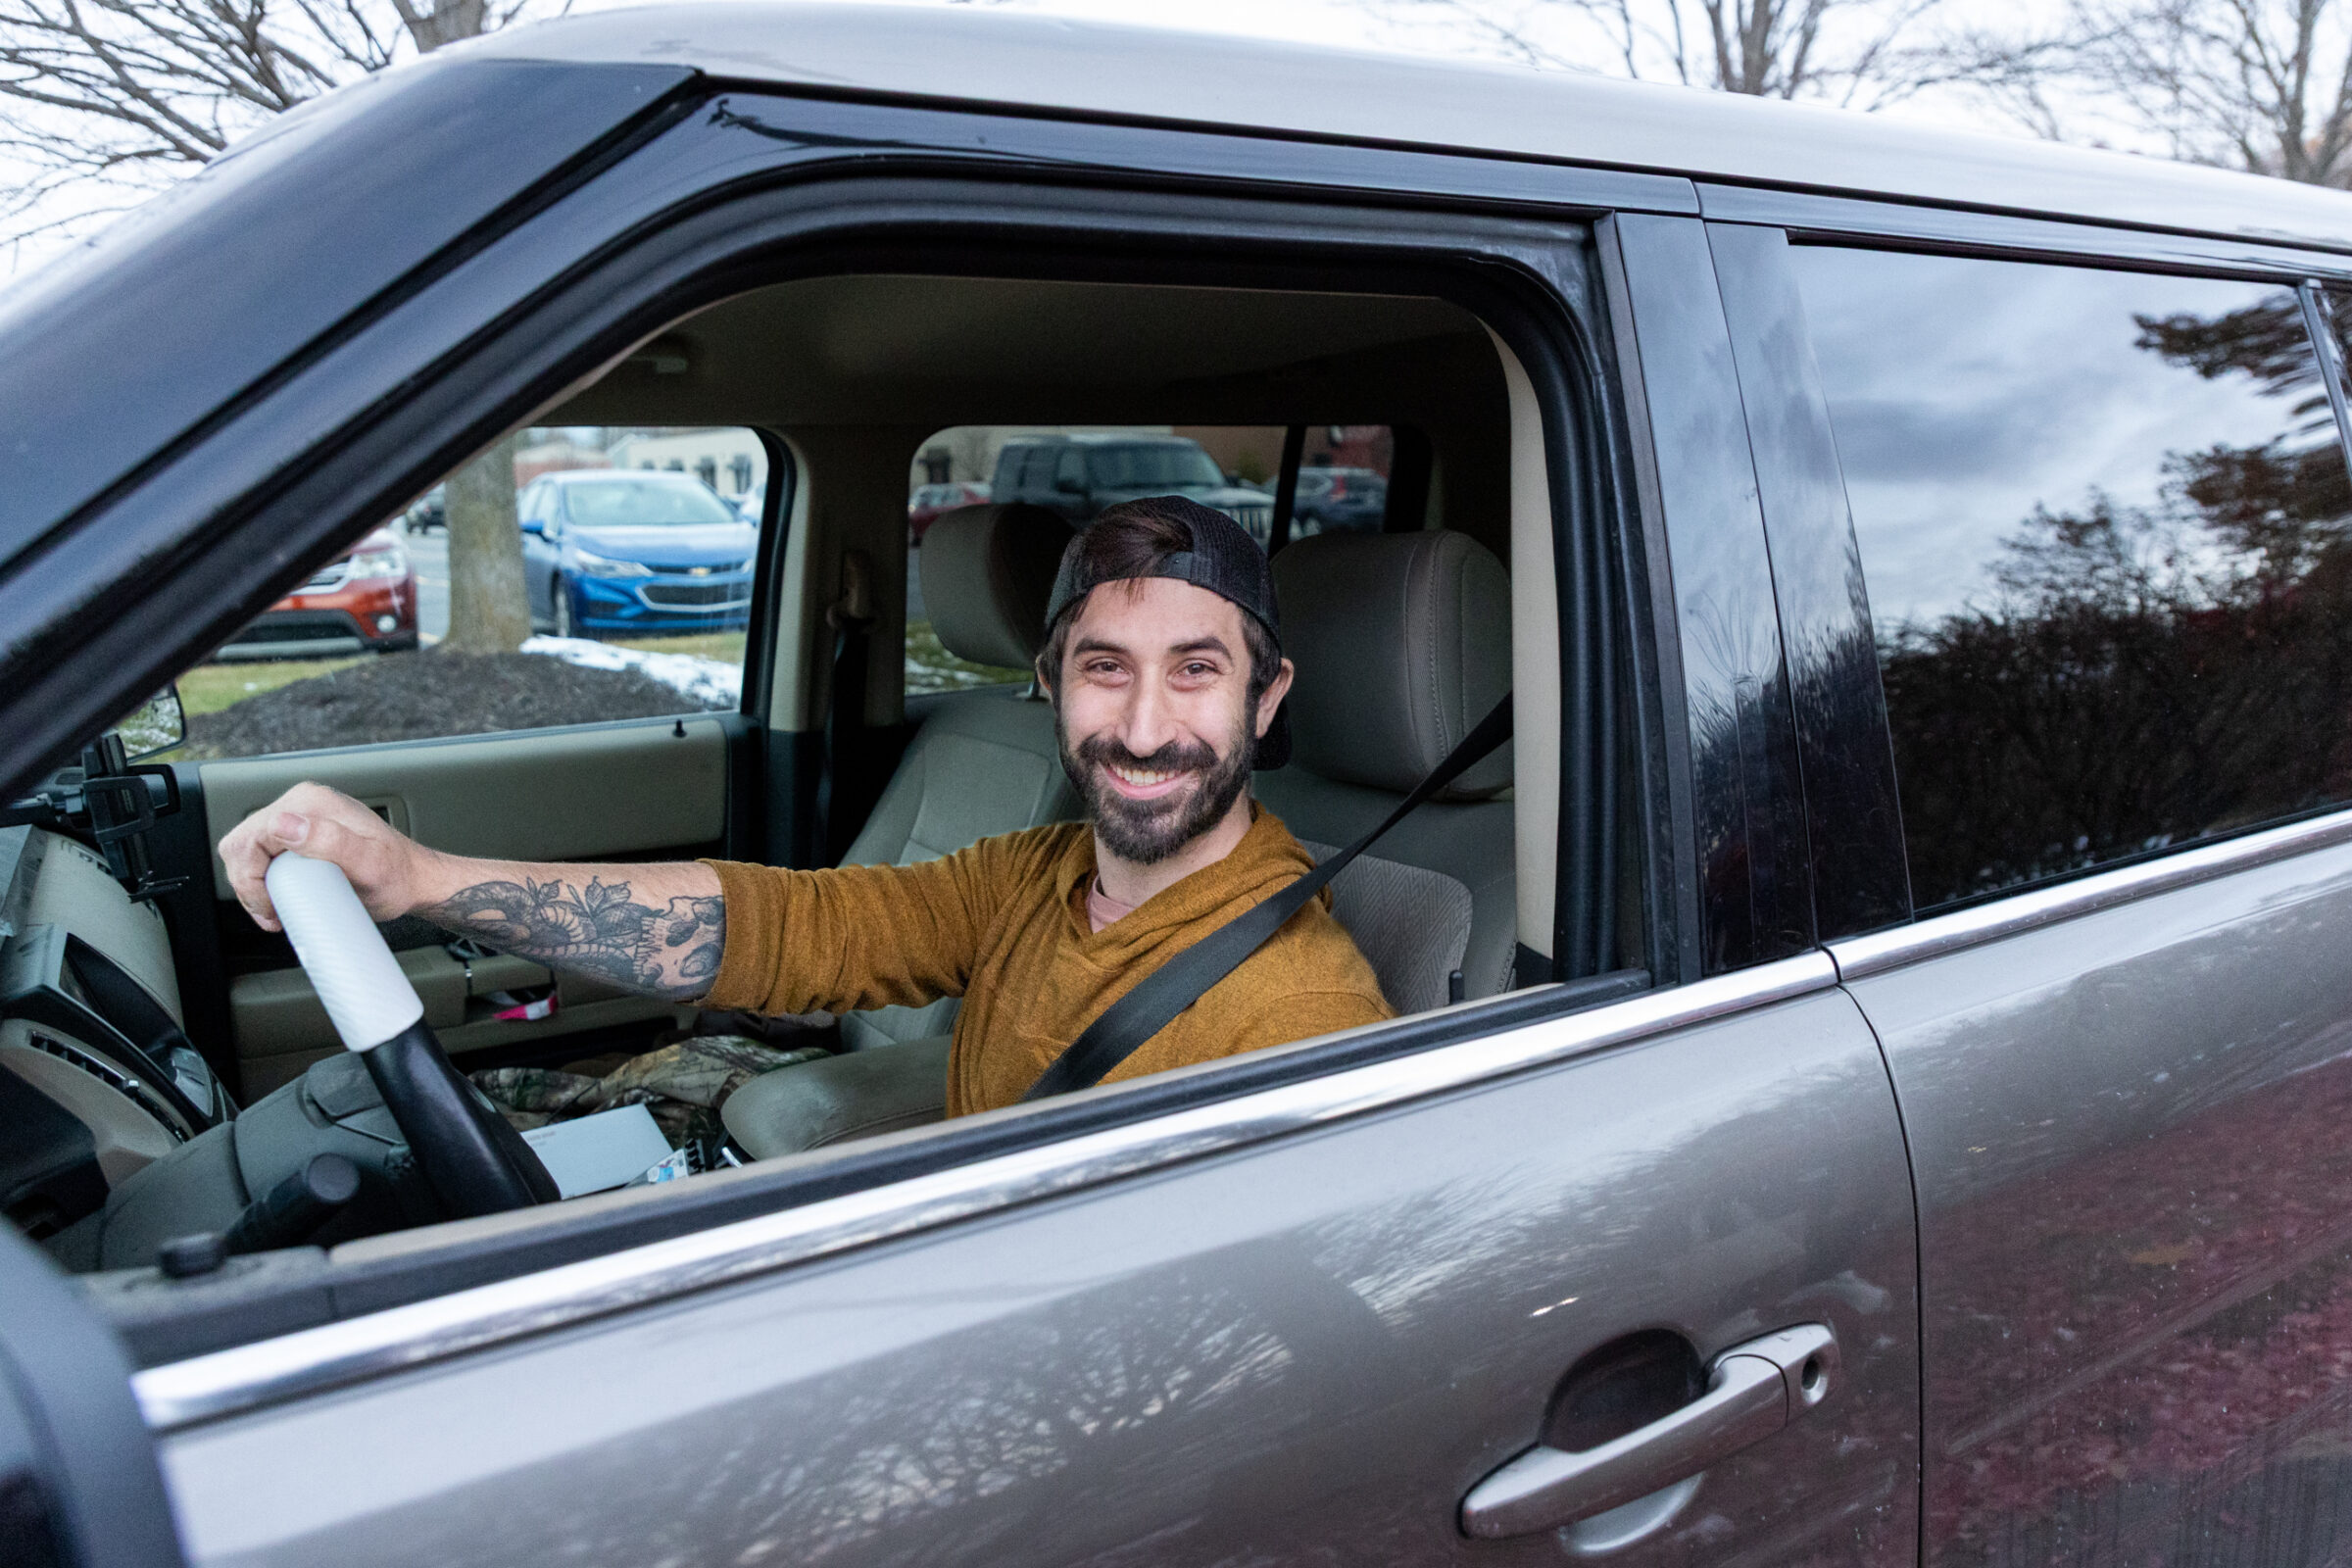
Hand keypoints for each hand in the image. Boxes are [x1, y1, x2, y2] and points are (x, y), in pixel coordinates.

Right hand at [218, 782, 440, 930]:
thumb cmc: (397, 876)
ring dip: (252, 885)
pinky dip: (261, 882)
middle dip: (248, 885)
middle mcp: (301, 804)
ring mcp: (299, 818)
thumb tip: (283, 823)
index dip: (251, 879)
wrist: (412, 880)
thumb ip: (329, 841)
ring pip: (245, 852)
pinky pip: (260, 856)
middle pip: (241, 844)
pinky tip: (280, 899)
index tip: (271, 907)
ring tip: (277, 909)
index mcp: (311, 803)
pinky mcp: (298, 833)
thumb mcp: (369, 864)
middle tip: (273, 913)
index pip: (249, 837)